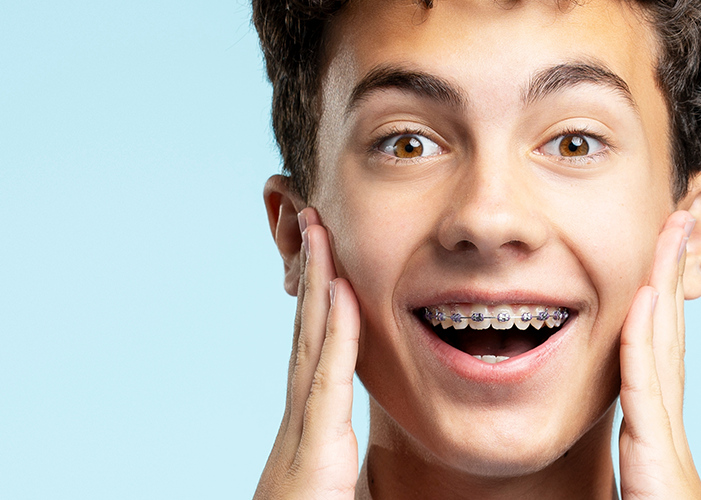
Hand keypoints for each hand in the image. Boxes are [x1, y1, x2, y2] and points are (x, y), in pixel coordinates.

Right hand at [254, 209, 362, 499]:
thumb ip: (373, 490)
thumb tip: (400, 477)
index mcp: (313, 450)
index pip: (319, 365)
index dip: (323, 311)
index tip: (330, 263)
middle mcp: (300, 437)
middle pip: (307, 340)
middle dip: (312, 278)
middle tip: (313, 218)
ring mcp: (301, 445)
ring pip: (311, 349)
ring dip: (317, 285)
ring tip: (319, 227)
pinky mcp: (311, 460)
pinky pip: (325, 384)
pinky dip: (331, 335)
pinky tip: (338, 290)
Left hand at [617, 210, 700, 499]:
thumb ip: (624, 481)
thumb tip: (605, 472)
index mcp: (657, 455)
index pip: (654, 368)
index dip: (657, 312)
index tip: (655, 265)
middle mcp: (669, 443)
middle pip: (668, 344)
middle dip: (671, 280)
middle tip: (676, 220)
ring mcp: (669, 452)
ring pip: (663, 355)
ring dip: (664, 290)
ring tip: (668, 233)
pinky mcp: (660, 465)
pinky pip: (648, 392)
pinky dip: (645, 342)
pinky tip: (642, 299)